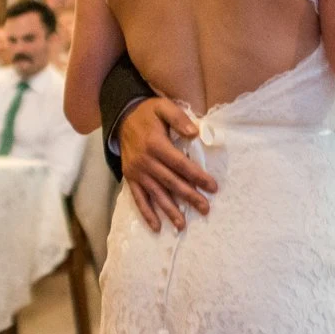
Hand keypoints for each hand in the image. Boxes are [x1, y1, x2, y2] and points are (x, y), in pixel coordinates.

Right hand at [117, 97, 215, 230]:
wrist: (122, 117)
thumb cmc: (148, 113)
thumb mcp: (163, 107)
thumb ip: (179, 118)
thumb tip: (194, 133)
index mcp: (156, 144)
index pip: (180, 164)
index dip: (197, 176)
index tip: (212, 187)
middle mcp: (145, 161)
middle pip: (171, 182)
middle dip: (189, 197)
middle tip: (205, 209)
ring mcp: (137, 172)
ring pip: (156, 194)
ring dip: (169, 210)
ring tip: (182, 225)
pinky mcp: (130, 178)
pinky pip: (139, 198)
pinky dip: (147, 213)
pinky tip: (156, 227)